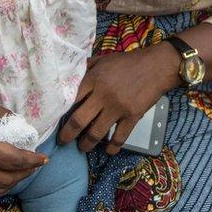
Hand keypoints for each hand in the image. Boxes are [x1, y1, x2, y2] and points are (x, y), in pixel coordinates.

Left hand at [58, 45, 178, 154]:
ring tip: (82, 147)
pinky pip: (119, 138)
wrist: (157, 66)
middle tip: (62, 141)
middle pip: (78, 120)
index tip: (54, 120)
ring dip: (86, 144)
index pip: (71, 99)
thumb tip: (69, 73)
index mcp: (94, 79)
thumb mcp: (104, 59)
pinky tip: (108, 151)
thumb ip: (86, 67)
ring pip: (96, 133)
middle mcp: (103, 95)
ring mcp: (118, 108)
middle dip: (67, 135)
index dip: (60, 112)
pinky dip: (112, 148)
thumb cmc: (128, 62)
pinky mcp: (132, 117)